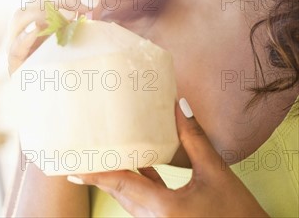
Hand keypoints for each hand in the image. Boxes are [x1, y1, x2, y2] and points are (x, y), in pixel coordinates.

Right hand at [6, 0, 101, 74]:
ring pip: (21, 16)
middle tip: (91, 1)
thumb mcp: (85, 28)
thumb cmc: (74, 55)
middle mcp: (26, 20)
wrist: (61, 91)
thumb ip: (89, 9)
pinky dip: (24, 37)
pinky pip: (14, 48)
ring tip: (71, 15)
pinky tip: (37, 31)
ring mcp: (17, 40)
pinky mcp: (15, 63)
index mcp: (40, 9)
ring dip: (45, 11)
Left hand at [67, 99, 269, 217]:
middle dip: (99, 172)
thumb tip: (178, 104)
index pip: (120, 185)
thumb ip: (194, 138)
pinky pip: (142, 200)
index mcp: (163, 208)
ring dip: (115, 176)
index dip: (94, 173)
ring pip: (129, 197)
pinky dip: (135, 182)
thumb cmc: (238, 213)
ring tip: (103, 152)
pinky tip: (139, 163)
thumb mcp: (215, 172)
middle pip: (119, 191)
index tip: (73, 166)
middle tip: (80, 154)